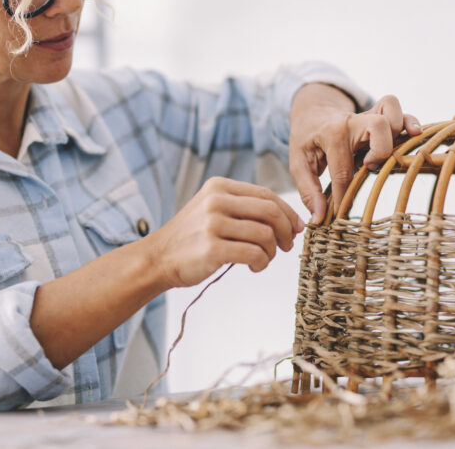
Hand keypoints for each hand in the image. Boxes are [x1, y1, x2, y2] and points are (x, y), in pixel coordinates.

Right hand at [149, 177, 303, 287]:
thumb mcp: (213, 210)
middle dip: (286, 231)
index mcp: (219, 187)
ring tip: (264, 259)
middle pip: (270, 212)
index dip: (288, 212)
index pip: (267, 195)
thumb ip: (245, 209)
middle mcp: (216, 200)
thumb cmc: (193, 237)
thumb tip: (290, 220)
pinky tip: (254, 267)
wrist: (158, 258)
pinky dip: (261, 262)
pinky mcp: (211, 248)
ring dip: (272, 251)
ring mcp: (212, 224)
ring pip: (265, 234)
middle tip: (286, 246)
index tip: (297, 227)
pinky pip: (254, 254)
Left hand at [289, 85, 421, 220]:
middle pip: (379, 126)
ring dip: (397, 132)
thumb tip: (319, 217)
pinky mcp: (379, 116)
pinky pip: (399, 111)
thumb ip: (308, 192)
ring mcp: (367, 115)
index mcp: (331, 134)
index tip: (341, 213)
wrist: (311, 112)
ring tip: (391, 152)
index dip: (344, 196)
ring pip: (391, 113)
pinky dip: (409, 121)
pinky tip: (414, 134)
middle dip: (380, 151)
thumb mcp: (298, 164)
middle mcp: (352, 121)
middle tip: (368, 166)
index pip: (344, 170)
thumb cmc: (306, 140)